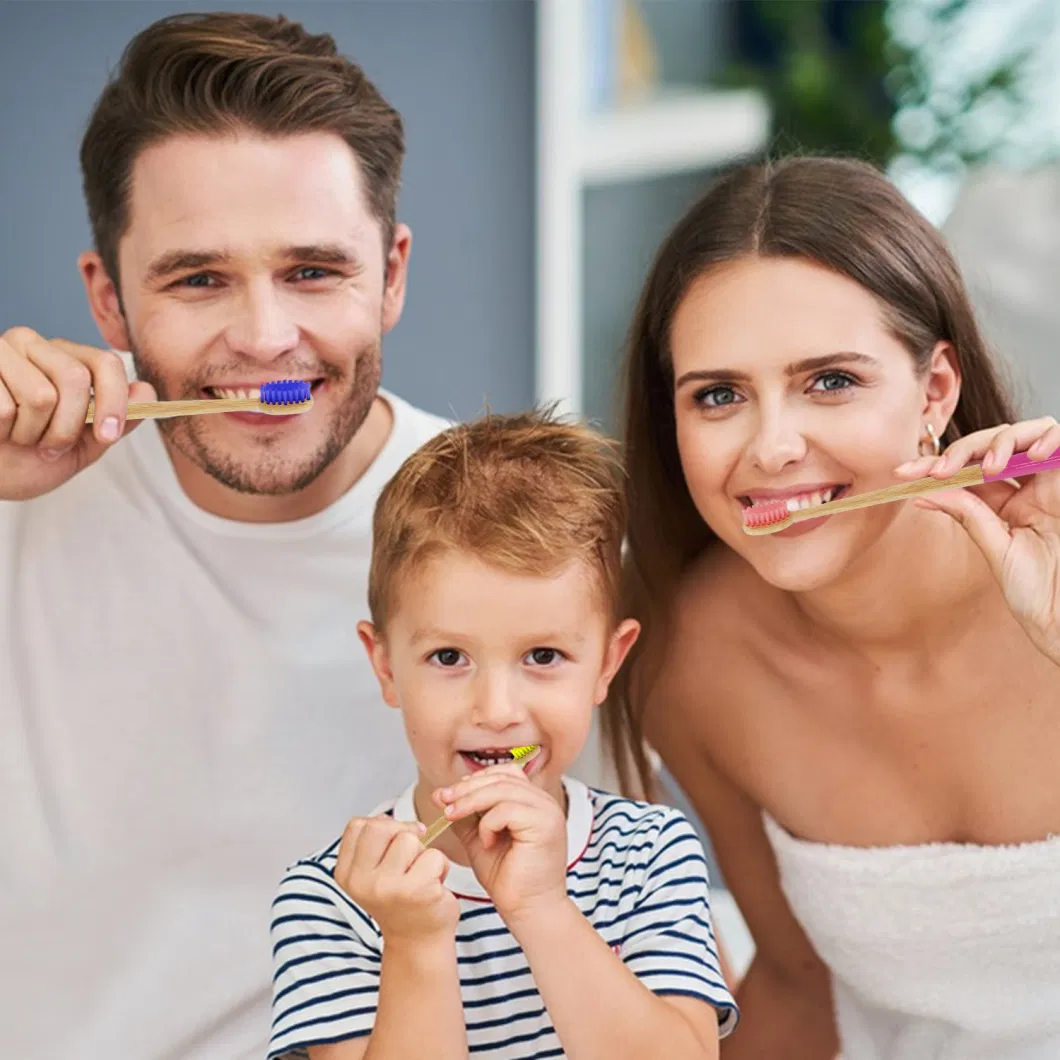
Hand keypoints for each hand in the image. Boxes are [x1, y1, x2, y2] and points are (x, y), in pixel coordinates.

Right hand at [0, 326, 155, 500]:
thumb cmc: (31, 458)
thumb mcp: (84, 446)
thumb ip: (117, 421)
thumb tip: (147, 391)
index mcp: (67, 358)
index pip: (106, 363)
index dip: (113, 401)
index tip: (108, 436)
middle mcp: (34, 344)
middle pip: (75, 379)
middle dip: (68, 427)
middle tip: (50, 447)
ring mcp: (0, 351)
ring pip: (41, 395)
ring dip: (33, 433)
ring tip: (19, 437)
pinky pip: (4, 407)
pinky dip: (4, 430)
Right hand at [334, 815, 459, 945]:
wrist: (418, 942)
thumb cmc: (399, 899)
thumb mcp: (373, 872)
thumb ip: (373, 843)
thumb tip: (385, 817)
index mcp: (347, 874)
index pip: (358, 826)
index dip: (380, 826)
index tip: (391, 844)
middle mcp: (363, 882)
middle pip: (381, 827)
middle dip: (401, 834)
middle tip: (409, 857)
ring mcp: (389, 888)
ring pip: (410, 839)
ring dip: (422, 853)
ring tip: (420, 875)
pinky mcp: (418, 891)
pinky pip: (435, 856)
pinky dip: (440, 867)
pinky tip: (434, 887)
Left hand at [435, 763, 567, 923]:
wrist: (528, 911)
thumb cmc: (507, 879)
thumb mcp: (479, 838)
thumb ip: (465, 815)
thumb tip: (441, 794)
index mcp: (532, 802)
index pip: (503, 774)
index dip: (474, 780)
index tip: (448, 796)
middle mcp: (544, 802)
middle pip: (500, 778)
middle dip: (466, 788)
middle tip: (443, 802)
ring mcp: (547, 811)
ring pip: (502, 789)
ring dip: (470, 801)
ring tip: (453, 817)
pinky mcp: (545, 824)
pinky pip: (507, 810)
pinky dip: (488, 823)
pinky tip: (485, 842)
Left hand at [895, 416, 1059, 662]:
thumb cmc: (1037, 591)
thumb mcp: (995, 548)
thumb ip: (967, 514)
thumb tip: (923, 491)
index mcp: (1007, 501)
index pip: (968, 469)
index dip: (936, 465)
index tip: (903, 473)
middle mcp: (1031, 486)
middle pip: (994, 443)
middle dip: (962, 449)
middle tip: (939, 469)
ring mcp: (1054, 481)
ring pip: (1028, 431)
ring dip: (1001, 441)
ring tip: (989, 467)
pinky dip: (1046, 437)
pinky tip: (1029, 457)